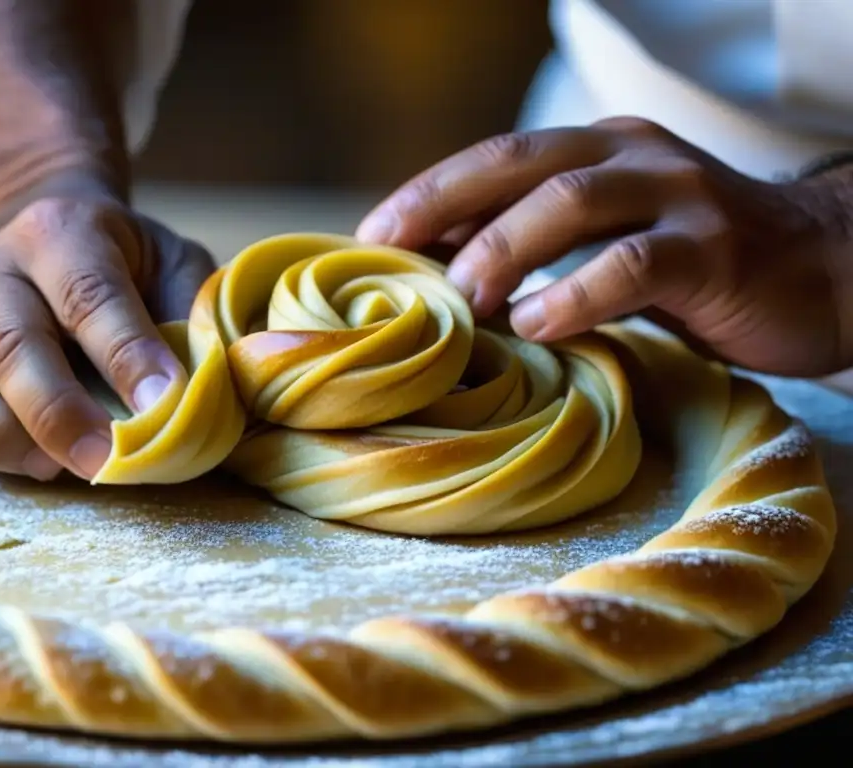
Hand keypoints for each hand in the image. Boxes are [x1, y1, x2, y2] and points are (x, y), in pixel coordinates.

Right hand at [0, 197, 214, 481]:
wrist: (38, 244)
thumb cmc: (121, 265)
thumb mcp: (172, 264)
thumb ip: (193, 312)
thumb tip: (211, 383)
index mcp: (60, 233)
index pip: (91, 298)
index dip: (127, 356)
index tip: (161, 406)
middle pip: (14, 349)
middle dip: (62, 418)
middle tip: (107, 463)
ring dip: (6, 442)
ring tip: (58, 468)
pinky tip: (19, 459)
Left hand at [356, 117, 852, 377]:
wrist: (823, 271)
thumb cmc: (701, 267)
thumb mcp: (615, 242)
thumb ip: (548, 245)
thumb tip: (448, 268)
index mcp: (602, 150)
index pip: (499, 158)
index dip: (431, 191)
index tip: (374, 235)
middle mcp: (635, 156)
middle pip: (519, 162)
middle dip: (444, 203)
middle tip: (390, 252)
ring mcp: (679, 194)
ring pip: (572, 201)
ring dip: (503, 247)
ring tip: (462, 298)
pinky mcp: (715, 247)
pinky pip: (634, 264)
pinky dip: (576, 293)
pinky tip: (537, 326)